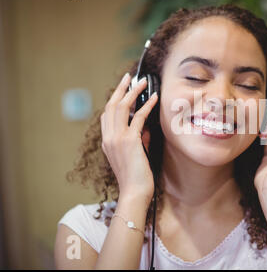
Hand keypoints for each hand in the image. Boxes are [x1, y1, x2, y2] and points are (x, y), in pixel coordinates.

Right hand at [100, 73, 158, 202]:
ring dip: (133, 92)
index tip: (123, 90)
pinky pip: (138, 118)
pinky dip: (147, 106)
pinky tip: (154, 98)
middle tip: (129, 78)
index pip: (106, 115)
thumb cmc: (137, 178)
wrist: (135, 193)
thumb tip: (146, 127)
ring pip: (121, 108)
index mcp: (107, 142)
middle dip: (120, 89)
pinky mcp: (130, 141)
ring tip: (143, 82)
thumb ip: (138, 140)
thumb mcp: (135, 155)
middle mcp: (109, 138)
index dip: (114, 100)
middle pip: (111, 106)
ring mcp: (117, 139)